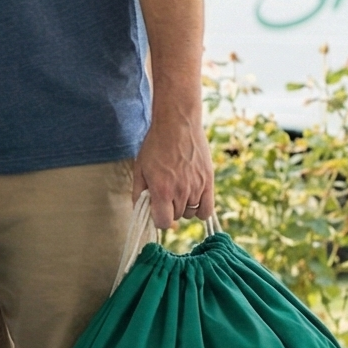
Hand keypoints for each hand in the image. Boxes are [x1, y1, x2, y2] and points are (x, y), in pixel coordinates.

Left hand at [135, 103, 213, 229]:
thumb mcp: (140, 168)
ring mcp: (196, 187)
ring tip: (178, 189)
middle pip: (176, 217)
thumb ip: (139, 193)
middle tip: (166, 192)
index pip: (163, 223)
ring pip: (190, 213)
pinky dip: (200, 209)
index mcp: (162, 190)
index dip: (158, 219)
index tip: (156, 209)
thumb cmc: (155, 145)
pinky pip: (207, 209)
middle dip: (169, 209)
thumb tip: (140, 211)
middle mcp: (180, 191)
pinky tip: (194, 199)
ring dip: (183, 206)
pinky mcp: (208, 181)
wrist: (177, 124)